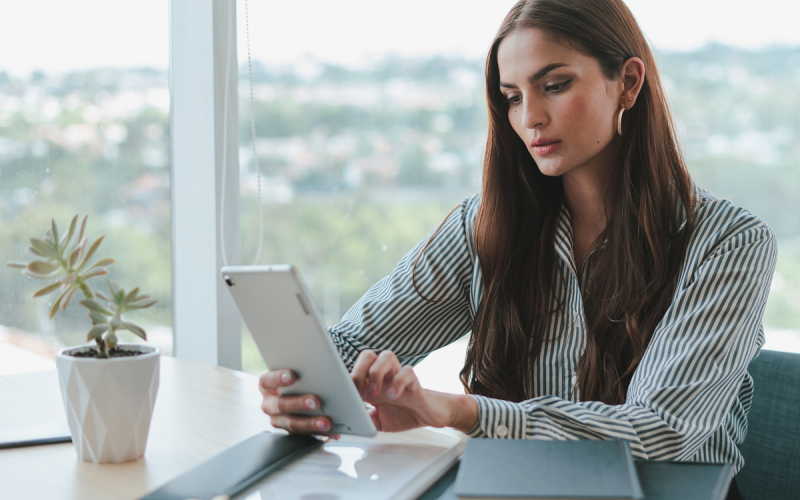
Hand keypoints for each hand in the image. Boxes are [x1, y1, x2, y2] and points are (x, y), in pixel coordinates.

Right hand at [258, 369, 335, 435]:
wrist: (296, 391)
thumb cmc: (298, 377)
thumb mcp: (297, 370)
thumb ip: (306, 369)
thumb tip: (330, 369)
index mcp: (266, 384)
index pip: (267, 380)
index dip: (278, 378)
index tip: (292, 376)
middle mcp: (269, 403)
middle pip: (280, 405)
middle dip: (299, 403)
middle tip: (316, 401)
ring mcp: (278, 419)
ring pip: (292, 424)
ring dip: (310, 423)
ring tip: (326, 422)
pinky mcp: (290, 431)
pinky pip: (304, 434)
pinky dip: (319, 432)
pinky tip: (333, 430)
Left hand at [350, 349, 478, 432]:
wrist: (429, 415)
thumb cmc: (403, 414)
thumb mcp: (378, 422)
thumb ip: (364, 421)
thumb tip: (349, 423)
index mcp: (373, 383)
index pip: (355, 368)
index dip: (347, 378)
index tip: (345, 395)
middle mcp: (385, 376)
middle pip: (368, 355)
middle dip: (360, 370)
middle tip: (361, 390)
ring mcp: (399, 377)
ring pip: (386, 356)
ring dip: (377, 372)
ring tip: (376, 393)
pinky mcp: (414, 382)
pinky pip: (407, 372)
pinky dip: (398, 382)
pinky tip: (394, 395)